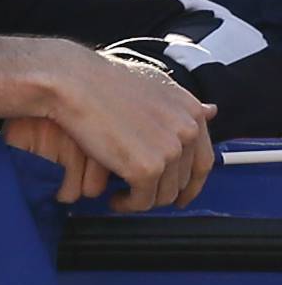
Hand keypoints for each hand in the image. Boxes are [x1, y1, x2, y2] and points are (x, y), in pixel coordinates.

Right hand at [0, 37, 215, 211]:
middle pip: (182, 181)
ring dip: (143, 200)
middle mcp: (186, 131)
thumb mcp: (153, 83)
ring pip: (163, 195)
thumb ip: (181, 105)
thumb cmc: (101, 79)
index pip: (203, 160)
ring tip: (123, 194)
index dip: (191, 183)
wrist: (72, 82)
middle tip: (139, 191)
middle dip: (160, 190)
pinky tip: (115, 198)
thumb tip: (212, 111)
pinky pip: (142, 201)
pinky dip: (128, 205)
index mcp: (190, 111)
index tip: (181, 193)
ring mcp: (168, 151)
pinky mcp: (146, 169)